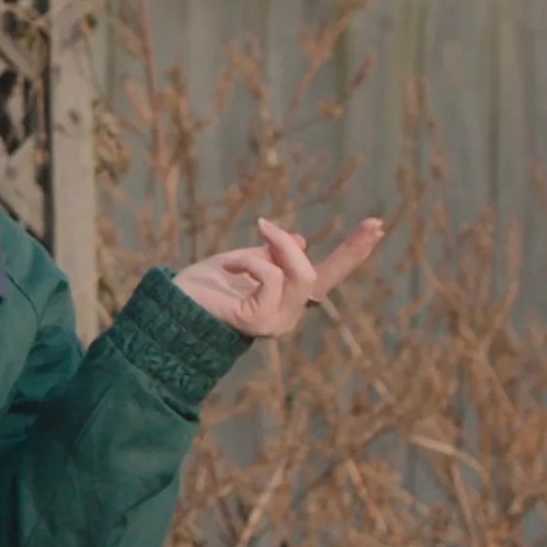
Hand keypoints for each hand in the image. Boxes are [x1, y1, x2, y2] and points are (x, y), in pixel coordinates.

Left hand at [172, 216, 386, 337]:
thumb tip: (301, 241)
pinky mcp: (260, 321)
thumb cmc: (201, 287)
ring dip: (277, 247)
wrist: (170, 309)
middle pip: (321, 277)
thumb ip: (270, 256)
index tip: (376, 223)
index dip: (353, 251)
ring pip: (301, 276)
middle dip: (300, 244)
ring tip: (250, 237)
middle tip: (266, 224)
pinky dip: (252, 262)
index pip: (328, 276)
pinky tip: (228, 266)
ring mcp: (277, 323)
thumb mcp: (242, 261)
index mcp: (287, 301)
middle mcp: (288, 316)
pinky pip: (272, 277)